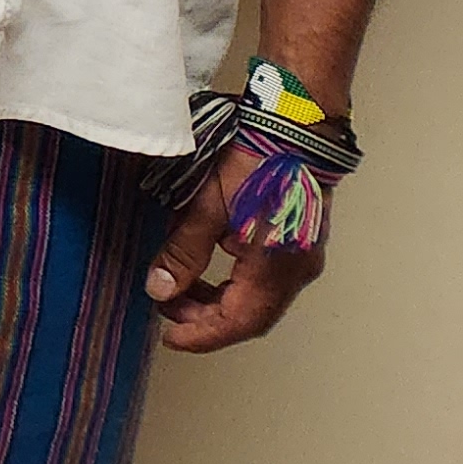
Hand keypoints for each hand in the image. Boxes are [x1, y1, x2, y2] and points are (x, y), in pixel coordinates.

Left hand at [147, 137, 327, 351]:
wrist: (296, 124)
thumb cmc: (255, 160)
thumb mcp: (206, 206)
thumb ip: (182, 252)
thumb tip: (160, 290)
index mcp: (276, 270)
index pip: (238, 322)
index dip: (202, 336)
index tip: (170, 338)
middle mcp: (297, 270)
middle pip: (251, 316)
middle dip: (207, 320)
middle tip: (168, 312)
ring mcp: (302, 256)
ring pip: (259, 298)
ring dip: (219, 301)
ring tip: (181, 288)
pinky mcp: (300, 241)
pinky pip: (267, 278)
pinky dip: (235, 283)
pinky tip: (210, 265)